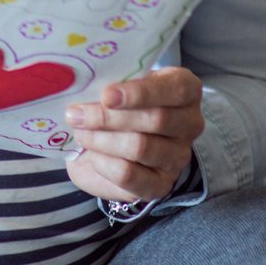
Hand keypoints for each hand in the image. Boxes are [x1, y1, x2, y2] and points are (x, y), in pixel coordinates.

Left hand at [63, 68, 203, 203]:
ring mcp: (178, 156)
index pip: (175, 89)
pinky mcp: (161, 184)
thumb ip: (109, 80)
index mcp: (184, 89)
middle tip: (76, 115)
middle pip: (156, 119)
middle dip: (108, 117)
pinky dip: (104, 164)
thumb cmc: (114, 104)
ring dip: (102, 140)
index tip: (106, 95)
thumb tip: (83, 83)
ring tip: (81, 133)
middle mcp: (189, 123)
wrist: (105, 143)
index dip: (140, 92)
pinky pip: (131, 175)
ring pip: (141, 147)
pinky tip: (91, 156)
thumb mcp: (116, 83)